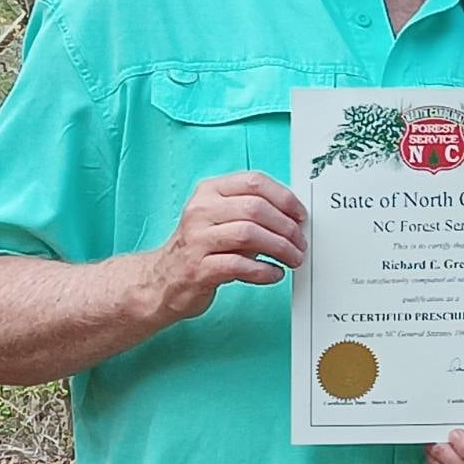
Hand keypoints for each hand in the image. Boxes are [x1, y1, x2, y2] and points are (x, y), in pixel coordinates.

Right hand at [143, 171, 306, 322]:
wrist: (162, 281)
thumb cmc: (201, 247)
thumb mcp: (222, 220)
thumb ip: (252, 213)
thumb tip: (294, 218)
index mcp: (209, 192)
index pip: (254, 182)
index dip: (284, 198)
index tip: (300, 215)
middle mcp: (200, 211)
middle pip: (256, 208)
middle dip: (287, 227)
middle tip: (300, 243)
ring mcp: (197, 239)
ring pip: (249, 234)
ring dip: (281, 248)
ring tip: (293, 259)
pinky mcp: (198, 268)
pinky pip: (240, 265)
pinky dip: (264, 271)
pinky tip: (274, 274)